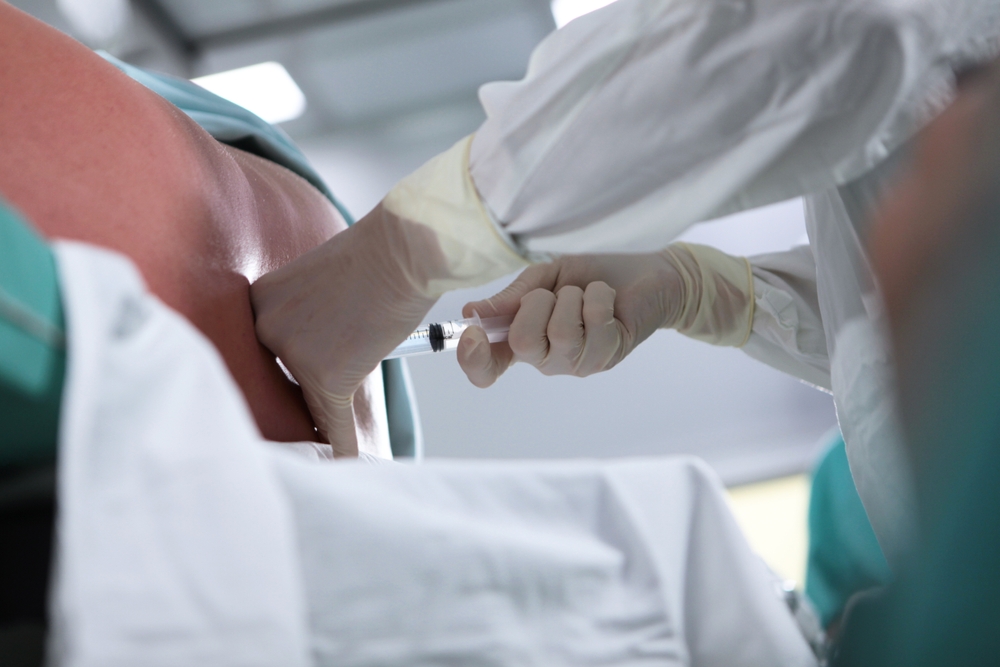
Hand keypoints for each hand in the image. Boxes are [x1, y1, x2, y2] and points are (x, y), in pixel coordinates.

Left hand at [250, 203, 441, 454]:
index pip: (264, 353)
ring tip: (329, 438)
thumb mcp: (320, 280)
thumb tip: (318, 352)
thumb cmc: (377, 257)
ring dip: (320, 422)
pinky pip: (334, 423)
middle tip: (311, 420)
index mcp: (259, 301)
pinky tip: (344, 462)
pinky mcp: (326, 377)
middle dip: (296, 401)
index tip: (288, 395)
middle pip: (276, 382)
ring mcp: (293, 352)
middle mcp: (266, 326)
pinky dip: (341, 446)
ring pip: (305, 403)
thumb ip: (305, 316)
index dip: (281, 376)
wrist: (407, 248)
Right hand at [457, 252, 684, 386]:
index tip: (472, 333)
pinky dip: (598, 297)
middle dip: (536, 303)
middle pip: (522, 343)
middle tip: (556, 293)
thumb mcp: (545, 277)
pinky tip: (607, 299)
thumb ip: (512, 297)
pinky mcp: (605, 358)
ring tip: (585, 294)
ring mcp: (576, 364)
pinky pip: (593, 322)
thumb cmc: (591, 276)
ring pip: (560, 332)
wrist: (645, 275)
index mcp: (522, 340)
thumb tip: (471, 313)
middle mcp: (545, 360)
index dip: (473, 359)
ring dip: (572, 298)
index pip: (487, 367)